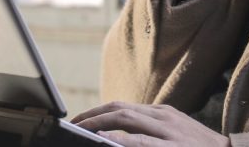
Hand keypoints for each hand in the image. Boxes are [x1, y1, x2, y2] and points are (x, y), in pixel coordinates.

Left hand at [71, 101, 230, 146]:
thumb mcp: (176, 136)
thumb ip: (151, 133)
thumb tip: (120, 137)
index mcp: (162, 113)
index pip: (123, 107)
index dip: (99, 111)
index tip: (81, 120)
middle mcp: (164, 117)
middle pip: (120, 109)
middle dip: (92, 116)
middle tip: (73, 125)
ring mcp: (169, 132)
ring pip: (127, 120)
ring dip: (99, 124)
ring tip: (80, 130)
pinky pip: (141, 142)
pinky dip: (120, 140)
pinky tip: (103, 141)